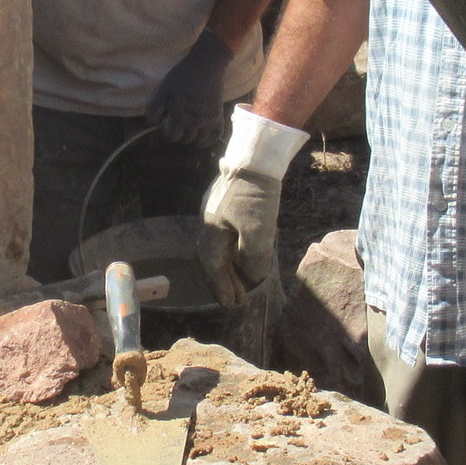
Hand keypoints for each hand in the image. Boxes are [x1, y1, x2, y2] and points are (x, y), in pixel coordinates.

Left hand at [145, 31, 234, 147]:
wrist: (206, 66)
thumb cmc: (182, 76)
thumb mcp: (164, 90)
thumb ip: (155, 108)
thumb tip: (150, 124)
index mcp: (180, 117)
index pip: (172, 136)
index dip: (167, 131)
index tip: (166, 122)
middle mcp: (195, 123)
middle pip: (185, 139)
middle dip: (179, 134)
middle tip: (176, 123)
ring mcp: (208, 121)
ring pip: (199, 141)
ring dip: (192, 137)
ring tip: (188, 128)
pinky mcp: (218, 117)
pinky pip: (214, 137)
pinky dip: (208, 140)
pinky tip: (202, 137)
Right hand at [201, 107, 306, 293]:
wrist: (255, 158)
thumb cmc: (256, 195)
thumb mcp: (258, 231)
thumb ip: (253, 258)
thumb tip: (252, 277)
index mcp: (210, 233)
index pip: (215, 270)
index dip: (224, 290)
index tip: (233, 306)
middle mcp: (207, 226)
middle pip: (212, 262)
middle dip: (224, 283)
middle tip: (235, 301)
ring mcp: (213, 215)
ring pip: (217, 249)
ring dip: (227, 269)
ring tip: (238, 283)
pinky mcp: (222, 207)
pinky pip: (222, 238)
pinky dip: (230, 252)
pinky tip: (239, 256)